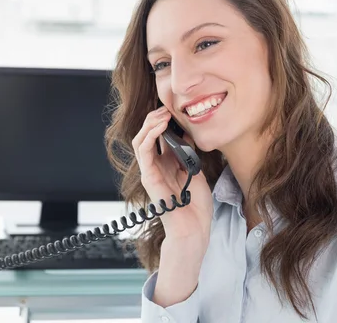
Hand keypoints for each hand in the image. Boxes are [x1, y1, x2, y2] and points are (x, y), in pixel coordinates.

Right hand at [131, 106, 213, 242]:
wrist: (194, 228)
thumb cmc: (195, 205)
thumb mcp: (195, 171)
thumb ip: (187, 153)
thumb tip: (186, 133)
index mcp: (166, 164)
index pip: (158, 137)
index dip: (163, 121)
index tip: (174, 109)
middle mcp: (155, 166)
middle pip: (146, 136)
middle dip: (154, 119)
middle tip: (166, 108)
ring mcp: (150, 172)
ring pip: (140, 140)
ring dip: (150, 124)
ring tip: (163, 114)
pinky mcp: (148, 177)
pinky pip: (144, 151)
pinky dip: (150, 135)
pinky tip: (161, 126)